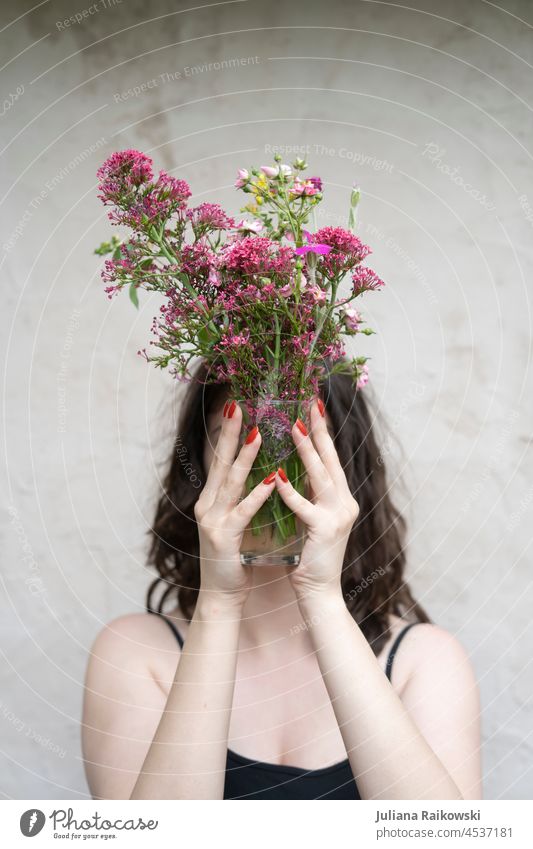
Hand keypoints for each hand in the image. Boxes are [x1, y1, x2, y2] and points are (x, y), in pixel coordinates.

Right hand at [194, 400, 275, 605]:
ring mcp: (213, 520)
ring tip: (258, 434)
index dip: (227, 433)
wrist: (221, 595)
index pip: (220, 460)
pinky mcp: (224, 538)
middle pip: (220, 462)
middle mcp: (208, 505)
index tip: (236, 407)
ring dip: (245, 457)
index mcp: (212, 499)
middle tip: (238, 406)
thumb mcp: (235, 521)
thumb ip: (240, 497)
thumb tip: (259, 471)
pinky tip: (272, 480)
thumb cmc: (234, 557)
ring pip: (231, 482)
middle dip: (230, 433)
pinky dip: (258, 495)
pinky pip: (243, 512)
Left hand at [275, 398, 358, 599]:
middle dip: (319, 430)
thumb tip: (294, 469)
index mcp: (341, 498)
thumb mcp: (312, 519)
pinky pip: (304, 507)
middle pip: (331, 459)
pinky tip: (276, 476)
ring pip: (321, 476)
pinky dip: (290, 491)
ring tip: (293, 427)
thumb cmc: (310, 557)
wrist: (319, 593)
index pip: (331, 459)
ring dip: (306, 450)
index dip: (323, 433)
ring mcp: (338, 515)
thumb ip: (309, 495)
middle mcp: (345, 502)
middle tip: (309, 404)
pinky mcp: (325, 530)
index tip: (313, 407)